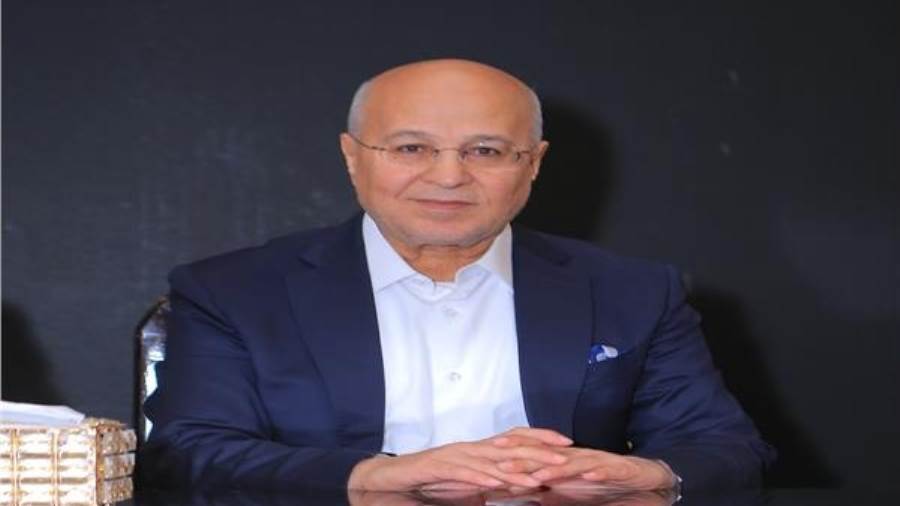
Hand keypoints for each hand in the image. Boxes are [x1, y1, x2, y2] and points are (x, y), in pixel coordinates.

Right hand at [347, 427, 572, 490]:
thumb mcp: (471, 484)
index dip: (542, 438)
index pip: (517, 437)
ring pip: (491, 461)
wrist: (397, 476)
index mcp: (481, 449)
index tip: (567, 443)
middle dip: (539, 453)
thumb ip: (496, 485)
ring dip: (516, 470)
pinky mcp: (441, 467)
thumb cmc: (434, 480)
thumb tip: (522, 489)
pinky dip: (481, 479)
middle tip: (564, 458)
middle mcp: (472, 448)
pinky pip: (464, 474)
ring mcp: (456, 456)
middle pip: (510, 447)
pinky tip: (495, 485)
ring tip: (538, 478)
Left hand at [498, 447, 676, 490]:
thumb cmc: (598, 482)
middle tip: (501, 461)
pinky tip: (585, 476)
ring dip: (554, 468)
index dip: (510, 457)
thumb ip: (539, 492)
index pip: (531, 457)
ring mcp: (591, 461)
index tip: (488, 458)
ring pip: (570, 463)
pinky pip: (600, 470)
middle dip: (523, 458)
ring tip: (537, 474)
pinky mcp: (611, 467)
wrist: (636, 476)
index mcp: (559, 461)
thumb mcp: (564, 491)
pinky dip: (592, 472)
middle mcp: (572, 457)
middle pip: (544, 457)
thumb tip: (511, 494)